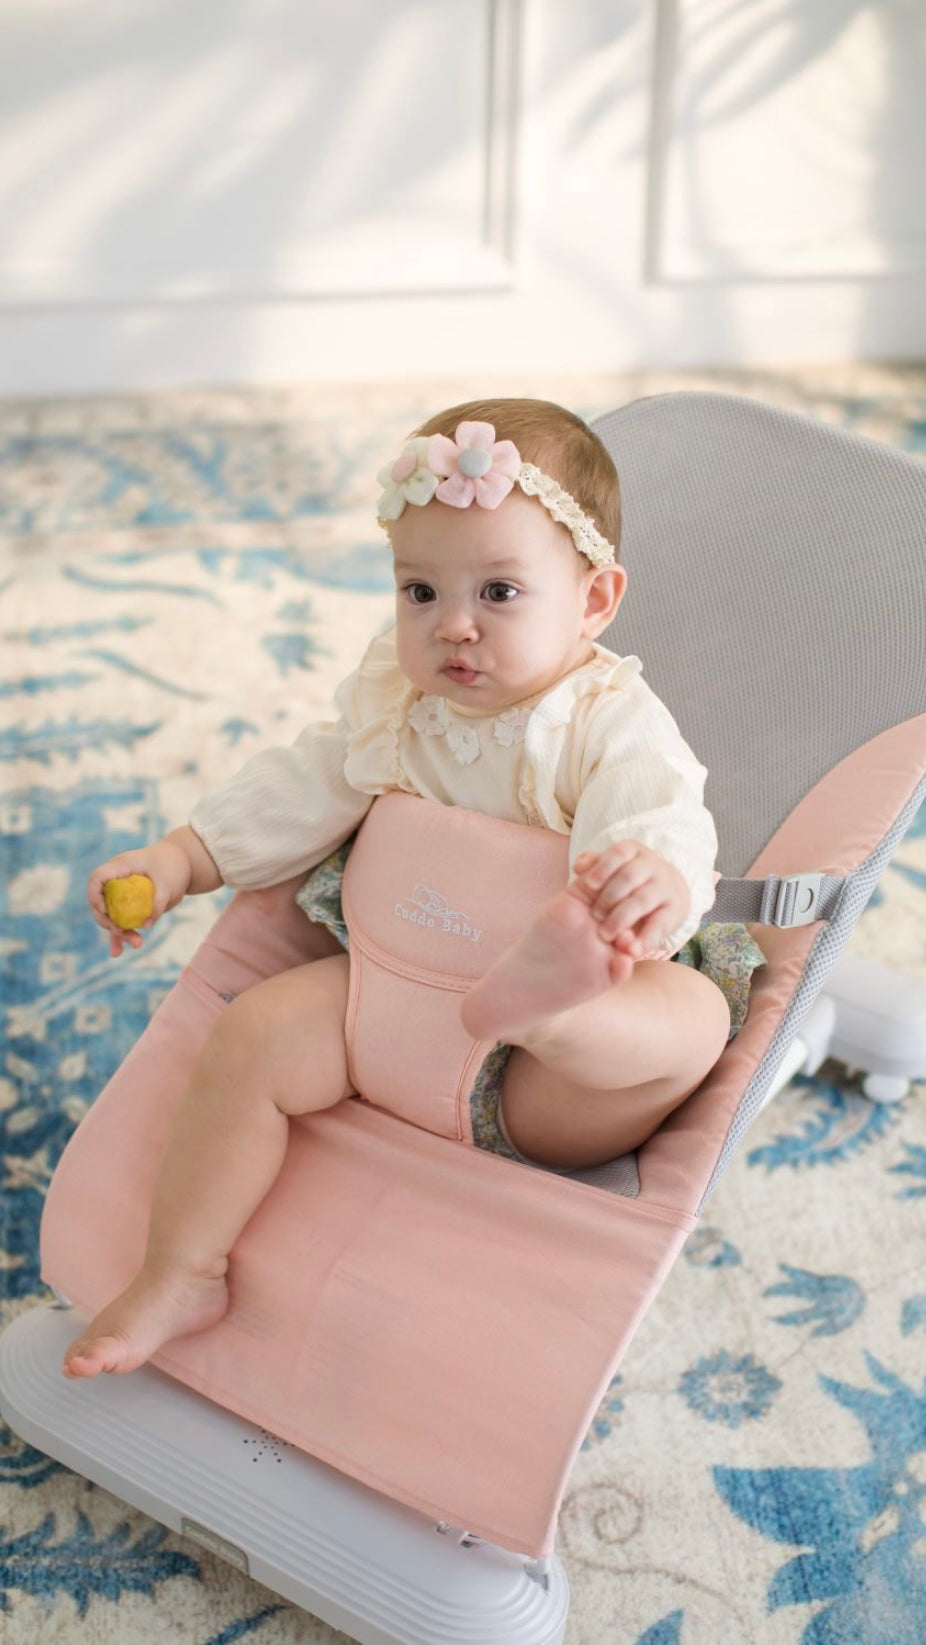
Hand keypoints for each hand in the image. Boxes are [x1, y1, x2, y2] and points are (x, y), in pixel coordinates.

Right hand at [87, 840, 192, 956]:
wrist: (180, 863)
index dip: (95, 896)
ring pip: (111, 915)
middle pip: (101, 902)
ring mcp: (120, 893)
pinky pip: (120, 921)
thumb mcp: (169, 884)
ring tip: (137, 944)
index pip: (97, 879)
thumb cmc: (173, 867)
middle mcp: (116, 880)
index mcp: (120, 867)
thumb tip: (147, 925)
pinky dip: (120, 935)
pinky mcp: (128, 905)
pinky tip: (117, 952)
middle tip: (122, 933)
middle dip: (109, 921)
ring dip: (118, 932)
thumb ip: (158, 902)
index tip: (106, 912)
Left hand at [570, 841, 689, 958]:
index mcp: (633, 851)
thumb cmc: (629, 880)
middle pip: (629, 876)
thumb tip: (579, 868)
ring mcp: (665, 887)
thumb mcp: (613, 868)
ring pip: (643, 900)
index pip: (618, 853)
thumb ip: (594, 866)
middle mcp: (652, 865)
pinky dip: (646, 939)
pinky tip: (632, 951)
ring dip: (623, 918)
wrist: (669, 891)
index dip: (603, 868)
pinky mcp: (675, 911)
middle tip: (596, 916)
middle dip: (610, 896)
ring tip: (606, 935)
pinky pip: (660, 924)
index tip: (589, 885)